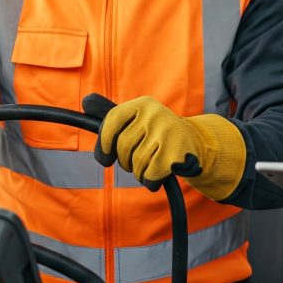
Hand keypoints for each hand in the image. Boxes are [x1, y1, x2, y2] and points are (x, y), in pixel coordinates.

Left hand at [82, 93, 246, 199]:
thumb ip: (113, 114)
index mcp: (143, 104)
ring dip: (139, 171)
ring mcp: (167, 133)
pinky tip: (160, 173)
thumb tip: (86, 102)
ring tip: (152, 163)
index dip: (104, 142)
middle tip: (137, 159)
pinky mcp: (175, 154)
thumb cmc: (158, 134)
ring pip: (135, 163)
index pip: (112, 120)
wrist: (196, 145)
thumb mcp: (138, 119)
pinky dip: (150, 180)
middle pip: (123, 146)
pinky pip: (148, 175)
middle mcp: (155, 114)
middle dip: (125, 160)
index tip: (106, 157)